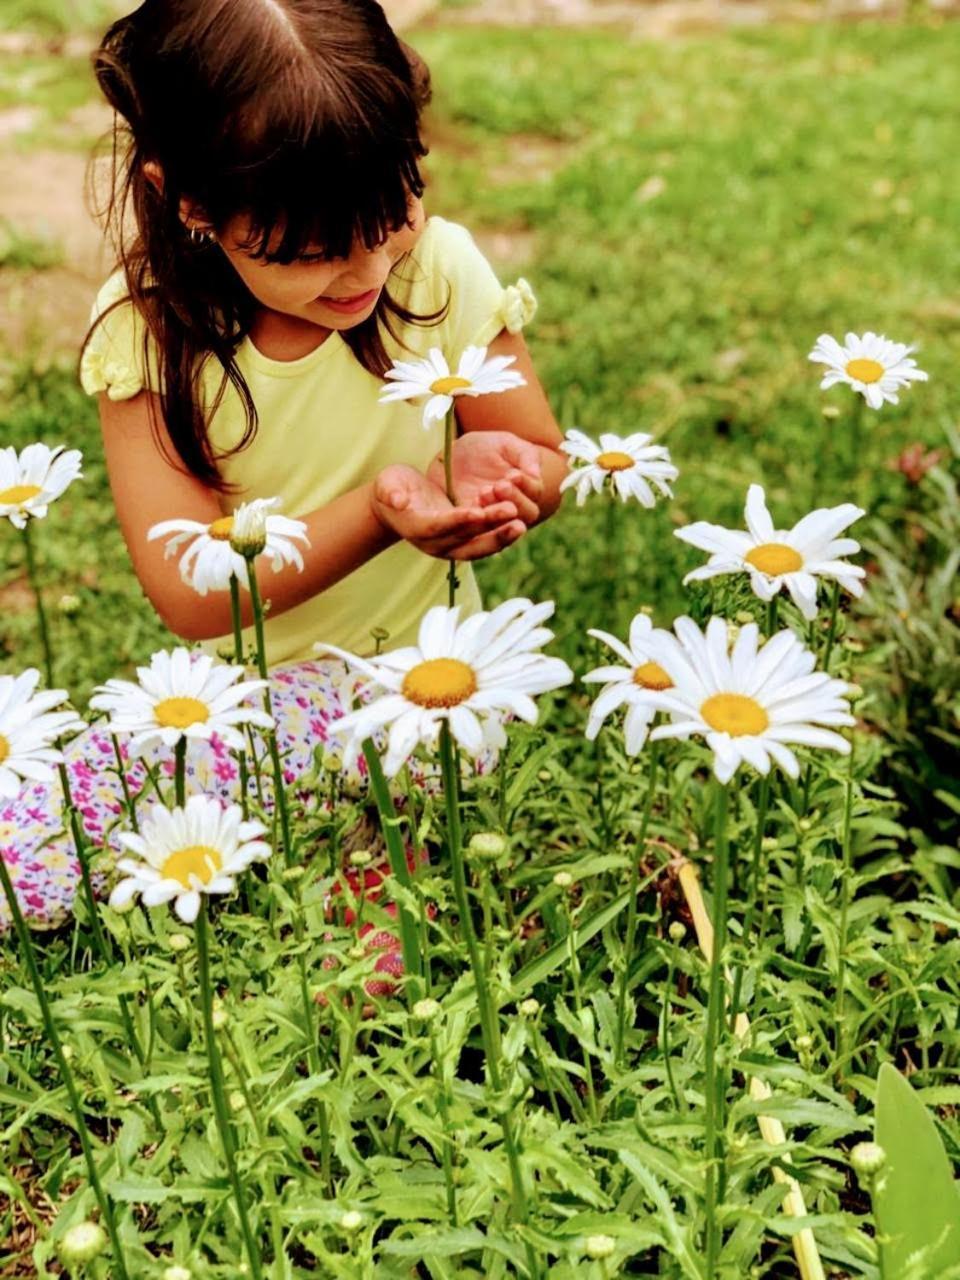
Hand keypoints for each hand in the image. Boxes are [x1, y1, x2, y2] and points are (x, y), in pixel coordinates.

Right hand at [372, 465, 525, 560]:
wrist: (395, 507)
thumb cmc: (392, 489)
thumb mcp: (386, 485)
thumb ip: (390, 491)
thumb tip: (396, 500)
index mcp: (417, 527)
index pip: (440, 525)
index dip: (458, 519)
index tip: (478, 511)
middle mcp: (435, 544)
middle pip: (464, 540)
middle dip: (489, 528)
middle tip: (512, 515)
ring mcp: (449, 547)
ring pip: (478, 547)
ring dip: (500, 537)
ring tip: (521, 525)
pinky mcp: (460, 544)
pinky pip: (482, 544)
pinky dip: (499, 537)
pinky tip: (518, 525)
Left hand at [427, 431, 542, 526]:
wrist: (452, 457)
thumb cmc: (484, 448)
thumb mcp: (504, 444)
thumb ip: (525, 455)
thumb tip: (535, 474)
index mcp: (527, 491)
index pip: (535, 492)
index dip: (526, 485)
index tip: (513, 474)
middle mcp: (515, 510)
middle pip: (526, 515)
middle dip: (514, 499)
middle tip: (500, 485)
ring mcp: (493, 521)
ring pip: (503, 527)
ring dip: (496, 512)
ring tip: (484, 492)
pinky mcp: (470, 526)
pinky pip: (477, 531)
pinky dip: (476, 520)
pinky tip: (472, 503)